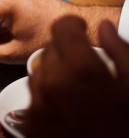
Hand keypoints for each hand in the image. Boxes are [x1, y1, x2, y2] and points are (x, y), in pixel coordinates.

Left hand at [24, 16, 128, 137]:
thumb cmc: (124, 123)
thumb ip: (119, 49)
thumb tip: (102, 27)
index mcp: (81, 68)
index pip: (61, 26)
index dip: (73, 26)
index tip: (78, 30)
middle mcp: (53, 81)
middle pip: (49, 48)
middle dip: (65, 51)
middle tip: (84, 66)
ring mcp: (38, 102)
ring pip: (39, 69)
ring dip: (54, 71)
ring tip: (77, 88)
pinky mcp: (31, 119)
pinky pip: (33, 93)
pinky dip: (46, 92)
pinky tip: (66, 104)